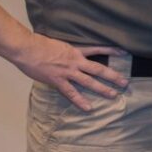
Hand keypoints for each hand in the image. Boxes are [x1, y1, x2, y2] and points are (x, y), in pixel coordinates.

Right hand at [14, 35, 128, 109]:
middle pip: (98, 69)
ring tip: (113, 95)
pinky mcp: (58, 80)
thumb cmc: (38, 43)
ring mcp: (67, 72)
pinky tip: (89, 108)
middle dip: (113, 76)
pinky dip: (80, 101)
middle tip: (125, 82)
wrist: (26, 48)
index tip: (124, 53)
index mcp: (75, 51)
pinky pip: (71, 92)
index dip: (111, 51)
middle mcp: (75, 61)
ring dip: (102, 89)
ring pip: (89, 81)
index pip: (97, 49)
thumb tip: (67, 53)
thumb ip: (65, 50)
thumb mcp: (56, 43)